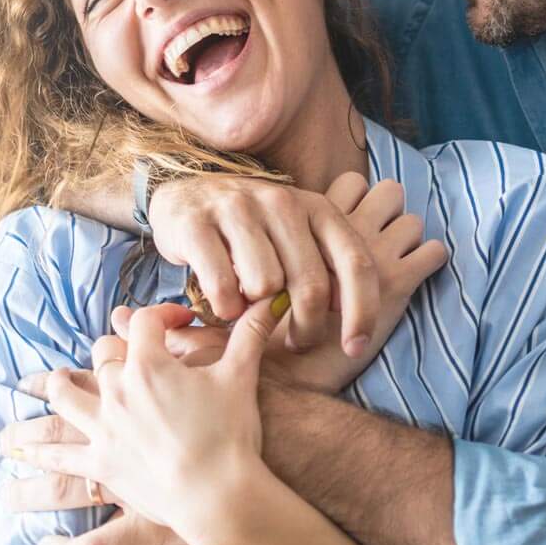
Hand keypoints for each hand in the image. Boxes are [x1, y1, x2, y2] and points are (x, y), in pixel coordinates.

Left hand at [12, 304, 283, 544]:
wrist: (222, 493)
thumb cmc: (233, 434)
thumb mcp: (241, 376)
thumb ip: (249, 335)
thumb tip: (266, 302)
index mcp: (148, 365)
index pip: (144, 324)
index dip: (161, 316)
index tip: (177, 321)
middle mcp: (117, 393)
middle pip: (102, 357)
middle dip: (110, 349)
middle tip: (110, 352)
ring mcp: (105, 430)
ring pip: (66, 401)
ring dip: (56, 390)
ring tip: (49, 387)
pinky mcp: (103, 466)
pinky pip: (64, 464)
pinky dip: (43, 461)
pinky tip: (26, 470)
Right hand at [148, 171, 448, 362]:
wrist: (183, 197)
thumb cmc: (251, 232)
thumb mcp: (297, 238)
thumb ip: (327, 266)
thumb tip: (349, 312)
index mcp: (316, 207)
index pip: (356, 262)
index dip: (362, 310)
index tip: (355, 347)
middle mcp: (281, 201)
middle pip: (310, 284)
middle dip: (306, 326)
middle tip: (294, 341)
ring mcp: (236, 208)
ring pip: (265, 286)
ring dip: (257, 313)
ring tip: (250, 310)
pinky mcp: (196, 223)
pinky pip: (223, 285)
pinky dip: (225, 308)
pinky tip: (224, 306)